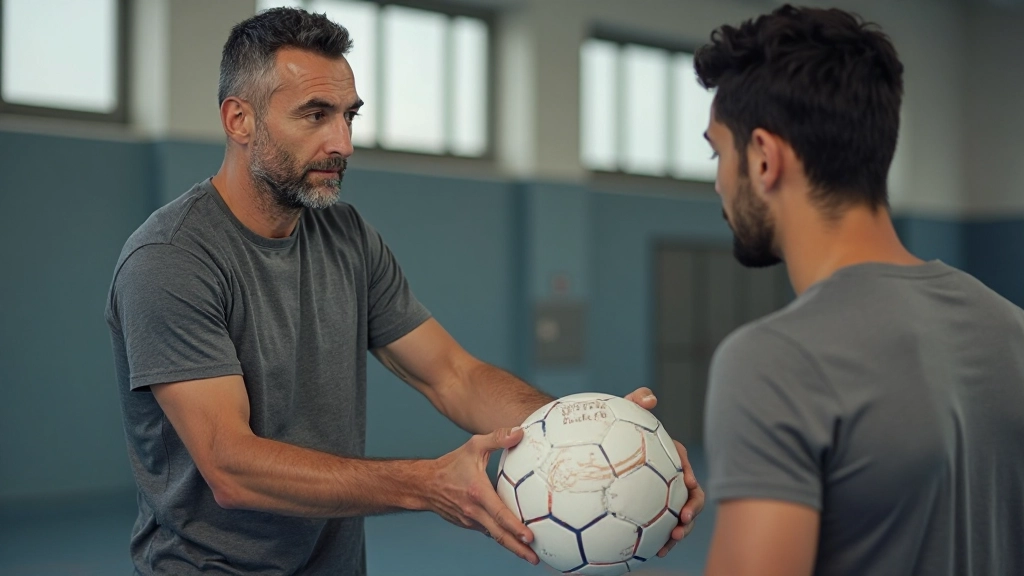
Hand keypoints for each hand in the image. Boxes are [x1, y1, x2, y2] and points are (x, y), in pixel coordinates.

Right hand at [424, 428, 539, 564]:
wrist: (426, 484)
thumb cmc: (451, 465)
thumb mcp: (474, 446)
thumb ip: (497, 438)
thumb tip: (519, 432)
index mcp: (477, 493)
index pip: (499, 514)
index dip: (515, 527)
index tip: (530, 537)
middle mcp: (473, 511)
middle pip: (499, 535)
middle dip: (518, 548)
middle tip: (535, 558)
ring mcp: (470, 520)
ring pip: (494, 536)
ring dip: (512, 546)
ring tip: (530, 554)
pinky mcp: (468, 524)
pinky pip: (488, 531)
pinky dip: (501, 537)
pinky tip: (514, 540)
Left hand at [622, 387, 705, 556]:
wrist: (593, 447)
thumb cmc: (610, 427)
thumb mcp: (623, 412)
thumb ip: (636, 401)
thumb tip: (650, 397)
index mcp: (668, 457)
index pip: (684, 467)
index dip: (689, 479)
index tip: (687, 488)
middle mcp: (667, 478)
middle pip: (689, 497)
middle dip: (691, 512)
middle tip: (680, 524)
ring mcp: (659, 497)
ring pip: (678, 517)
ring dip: (679, 531)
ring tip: (669, 544)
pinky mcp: (648, 512)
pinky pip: (659, 528)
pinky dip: (659, 540)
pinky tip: (653, 552)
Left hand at [657, 440, 704, 556]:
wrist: (641, 449)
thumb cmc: (658, 445)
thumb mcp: (673, 448)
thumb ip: (682, 460)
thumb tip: (691, 482)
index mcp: (687, 486)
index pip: (696, 499)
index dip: (693, 508)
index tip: (684, 515)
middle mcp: (681, 500)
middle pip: (688, 519)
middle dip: (684, 529)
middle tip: (676, 534)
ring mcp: (669, 510)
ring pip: (676, 529)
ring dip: (673, 540)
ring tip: (664, 548)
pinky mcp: (656, 517)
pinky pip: (661, 532)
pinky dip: (661, 542)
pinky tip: (656, 551)